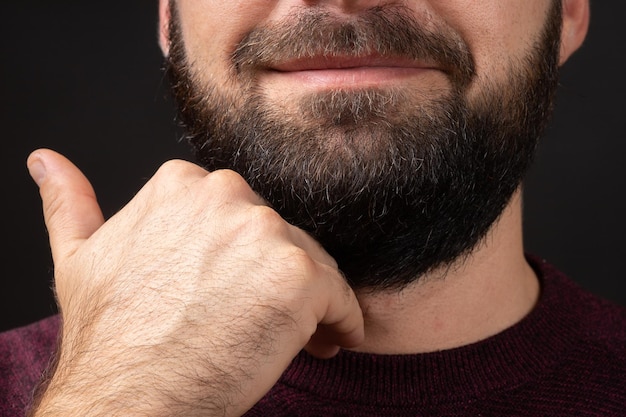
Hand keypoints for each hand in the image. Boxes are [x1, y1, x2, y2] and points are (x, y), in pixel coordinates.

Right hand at [26, 149, 363, 415]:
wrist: (129, 396)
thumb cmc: (109, 334)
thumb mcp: (79, 256)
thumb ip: (70, 202)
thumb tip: (46, 160)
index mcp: (184, 184)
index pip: (239, 216)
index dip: (241, 260)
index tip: (238, 293)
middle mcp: (227, 194)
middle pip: (277, 237)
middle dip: (273, 279)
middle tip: (260, 322)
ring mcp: (264, 232)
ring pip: (311, 263)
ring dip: (307, 301)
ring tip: (287, 338)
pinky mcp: (298, 275)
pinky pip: (340, 295)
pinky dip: (342, 319)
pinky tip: (326, 341)